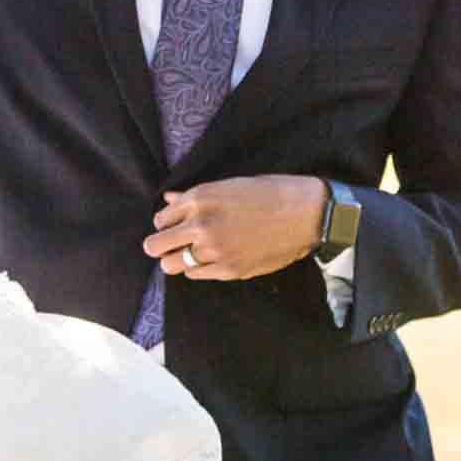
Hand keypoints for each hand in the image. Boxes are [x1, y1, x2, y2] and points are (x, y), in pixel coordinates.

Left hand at [143, 174, 326, 280]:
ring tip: (188, 254)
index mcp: (199, 199)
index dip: (166, 223)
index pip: (160, 219)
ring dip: (175, 260)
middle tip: (169, 245)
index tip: (175, 225)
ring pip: (171, 265)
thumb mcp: (227, 186)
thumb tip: (169, 200)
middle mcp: (200, 225)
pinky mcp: (228, 270)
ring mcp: (214, 250)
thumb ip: (193, 197)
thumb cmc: (268, 193)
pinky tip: (209, 260)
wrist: (304, 214)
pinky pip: (196, 274)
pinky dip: (197, 269)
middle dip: (158, 245)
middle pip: (155, 245)